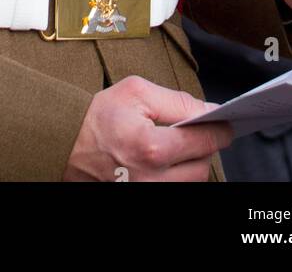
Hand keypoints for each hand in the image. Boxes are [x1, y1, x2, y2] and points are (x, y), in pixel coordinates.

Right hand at [63, 76, 232, 181]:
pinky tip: (165, 162)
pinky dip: (176, 177)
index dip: (219, 128)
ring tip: (173, 146)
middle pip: (202, 167)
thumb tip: (209, 110)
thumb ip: (176, 101)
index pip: (204, 141)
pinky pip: (175, 190)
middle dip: (202, 146)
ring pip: (191, 182)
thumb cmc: (99, 117)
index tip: (225, 123)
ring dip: (190, 163)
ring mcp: (147, 194)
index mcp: (151, 148)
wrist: (66, 143)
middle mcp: (152, 179)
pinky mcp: (144, 199)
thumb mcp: (136, 92)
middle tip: (192, 131)